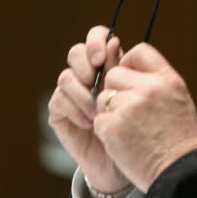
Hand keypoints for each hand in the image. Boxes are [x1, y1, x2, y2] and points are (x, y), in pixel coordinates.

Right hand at [48, 26, 129, 192]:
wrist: (128, 159)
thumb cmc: (138, 125)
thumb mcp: (136, 94)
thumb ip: (125, 69)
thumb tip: (115, 42)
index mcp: (109, 64)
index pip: (97, 38)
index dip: (96, 40)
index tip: (103, 57)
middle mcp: (88, 75)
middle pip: (76, 52)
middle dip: (85, 63)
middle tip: (95, 77)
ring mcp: (72, 93)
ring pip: (66, 76)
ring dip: (82, 93)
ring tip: (99, 111)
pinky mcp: (60, 112)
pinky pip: (58, 99)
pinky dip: (74, 109)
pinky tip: (89, 122)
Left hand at [93, 42, 196, 192]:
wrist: (179, 173)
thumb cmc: (180, 138)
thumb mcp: (179, 99)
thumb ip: (156, 80)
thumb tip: (129, 66)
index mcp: (167, 79)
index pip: (139, 51)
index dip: (128, 63)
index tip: (129, 77)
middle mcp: (148, 88)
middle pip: (114, 75)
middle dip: (116, 91)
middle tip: (129, 111)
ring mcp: (128, 107)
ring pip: (103, 98)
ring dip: (111, 113)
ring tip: (130, 129)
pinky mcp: (112, 127)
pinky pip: (99, 120)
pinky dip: (107, 132)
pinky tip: (124, 142)